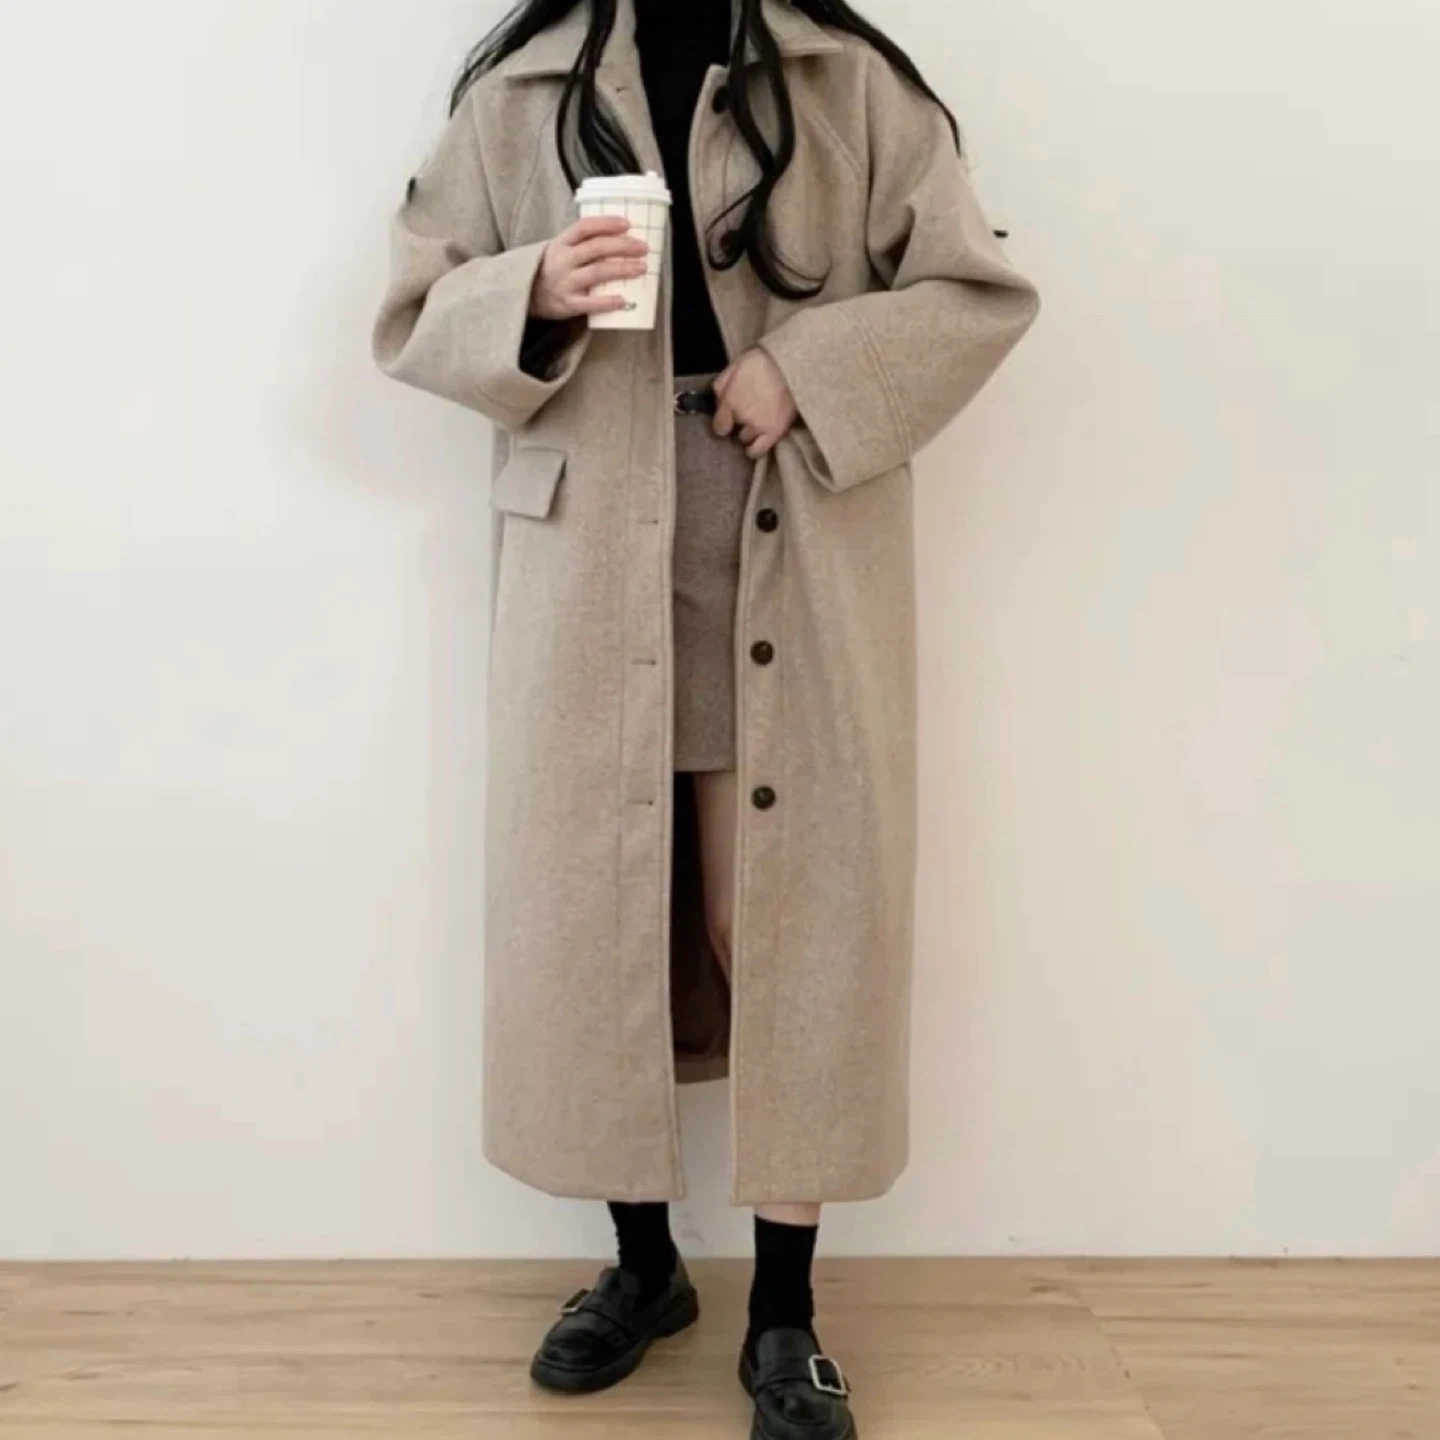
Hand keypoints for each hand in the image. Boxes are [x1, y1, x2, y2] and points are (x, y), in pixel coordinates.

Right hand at [529, 216, 650, 320]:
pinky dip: (607, 302)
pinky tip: (623, 300)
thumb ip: (582, 244)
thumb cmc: (551, 270)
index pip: (585, 227)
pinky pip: (589, 303)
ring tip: (641, 268)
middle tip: (643, 248)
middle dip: (623, 246)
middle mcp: (562, 260)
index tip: (627, 224)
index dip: (607, 223)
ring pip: (597, 272)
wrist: (524, 296)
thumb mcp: (560, 250)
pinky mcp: (566, 304)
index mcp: (561, 243)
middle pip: (596, 248)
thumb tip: (620, 238)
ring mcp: (564, 282)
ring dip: (622, 268)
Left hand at [712, 349, 797, 458]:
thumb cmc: (763, 361)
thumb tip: (717, 401)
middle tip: (749, 412)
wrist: (791, 365)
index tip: (728, 421)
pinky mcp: (774, 432)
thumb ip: (722, 386)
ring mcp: (759, 426)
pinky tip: (757, 443)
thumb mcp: (735, 366)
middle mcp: (742, 417)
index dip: (723, 423)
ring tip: (759, 420)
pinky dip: (755, 450)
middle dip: (740, 423)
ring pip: (746, 439)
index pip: (719, 426)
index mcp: (730, 401)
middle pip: (734, 431)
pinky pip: (758, 451)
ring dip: (750, 431)